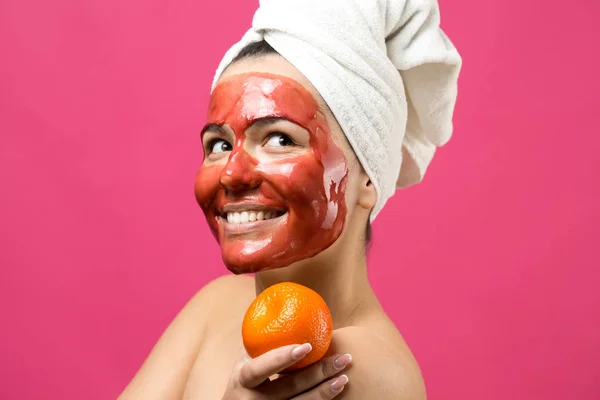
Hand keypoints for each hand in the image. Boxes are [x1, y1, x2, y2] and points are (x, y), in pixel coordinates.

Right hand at [221, 343, 351, 398]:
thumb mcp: (244, 366)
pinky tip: (336, 390)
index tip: (306, 346)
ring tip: (344, 377)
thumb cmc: (244, 384)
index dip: (282, 357)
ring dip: (325, 391)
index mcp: (242, 380)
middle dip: (319, 373)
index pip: (260, 368)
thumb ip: (259, 345)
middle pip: (290, 388)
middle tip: (344, 358)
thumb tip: (280, 306)